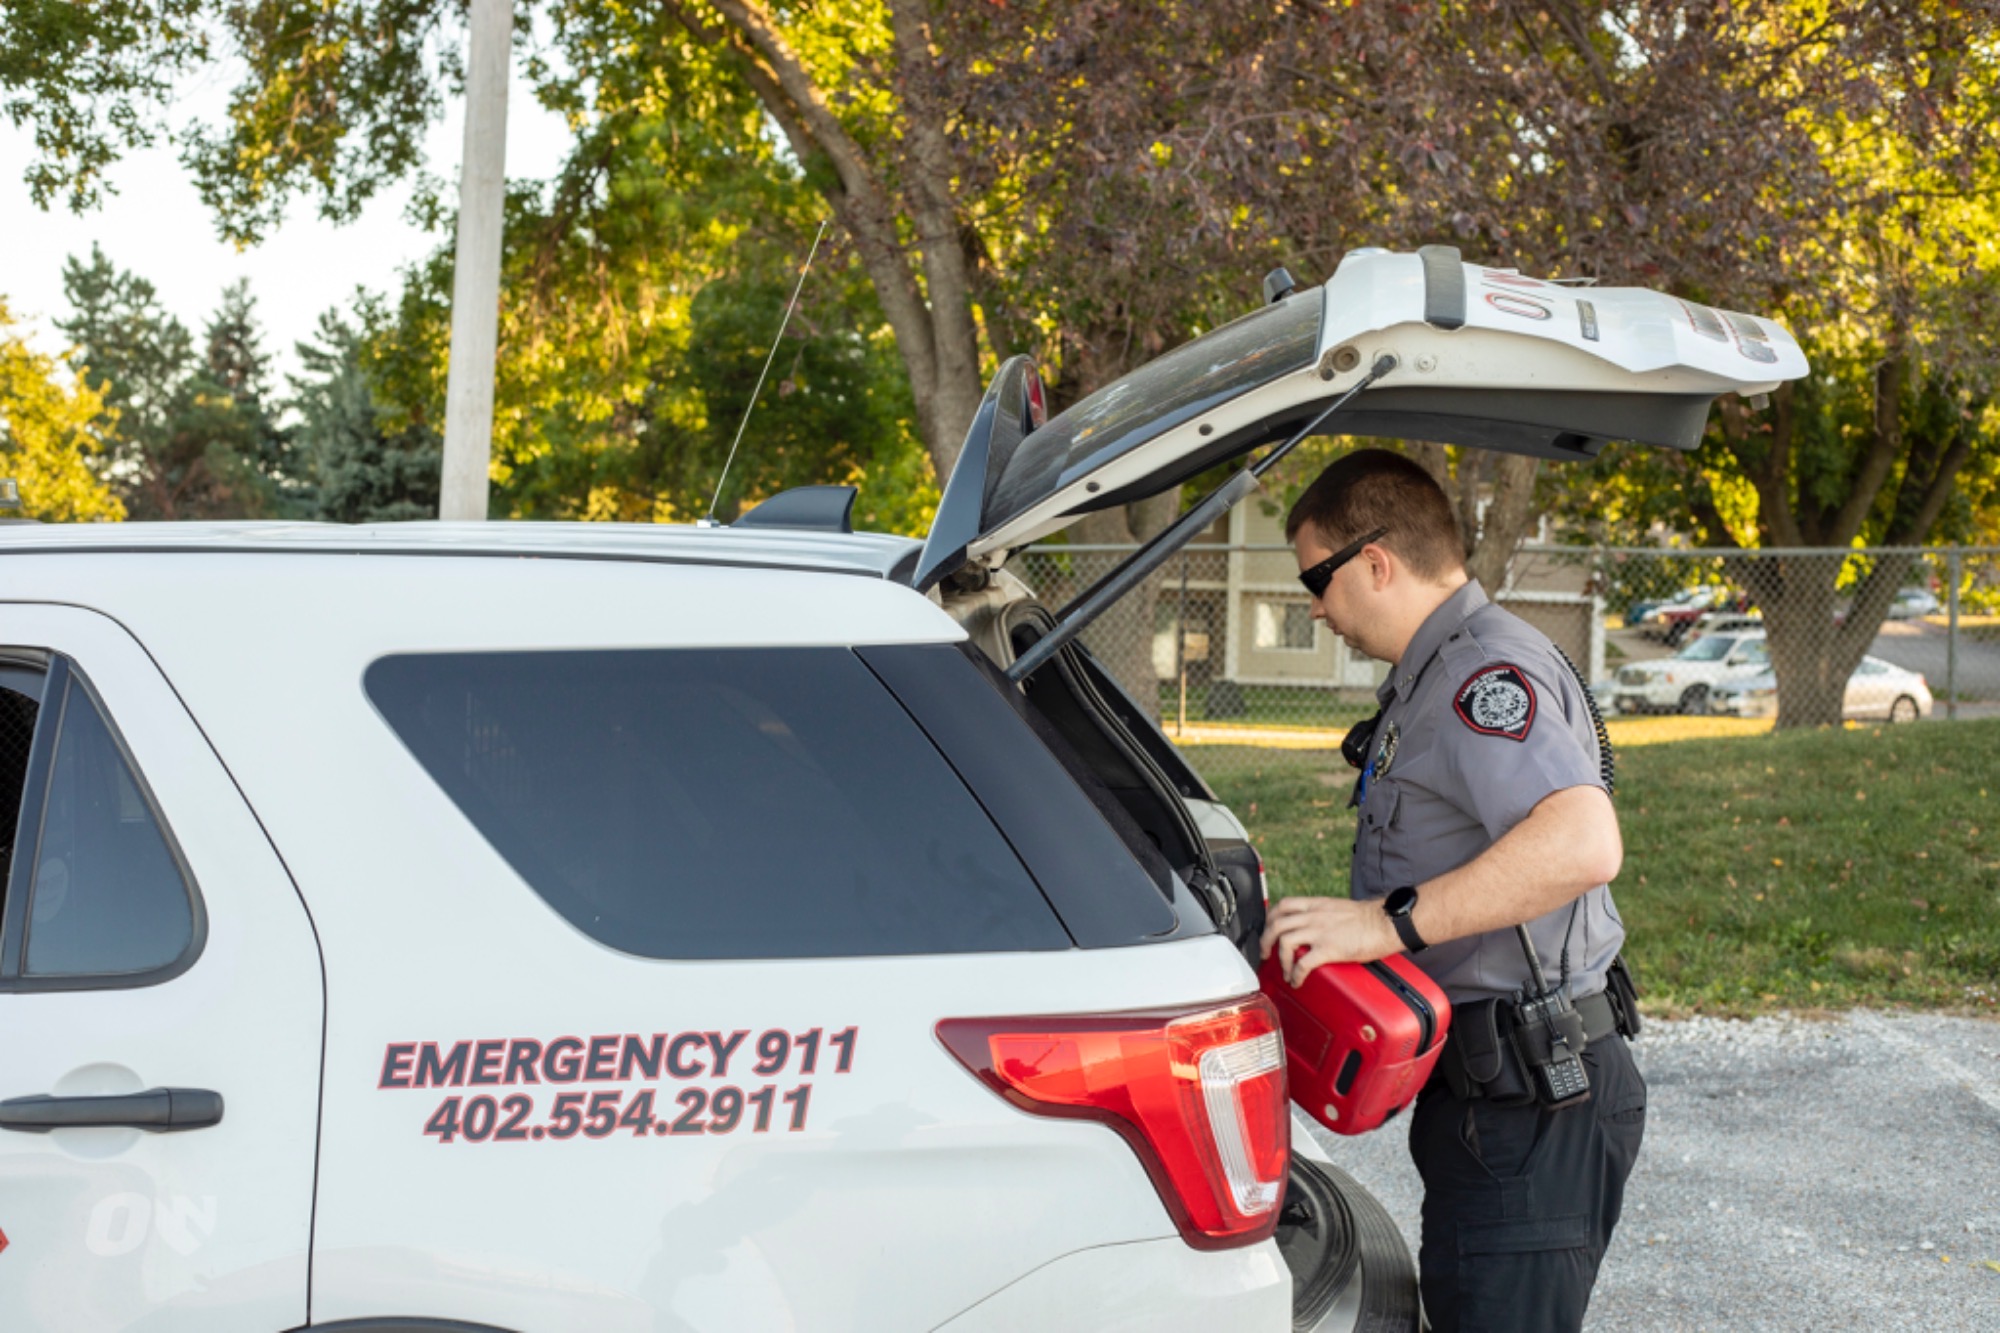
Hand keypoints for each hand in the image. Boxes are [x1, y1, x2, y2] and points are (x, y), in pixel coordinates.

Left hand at [1260, 896, 1400, 985]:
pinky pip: (1302, 962)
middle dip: (1266, 940)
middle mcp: (1314, 916)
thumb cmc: (1370, 918)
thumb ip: (1323, 915)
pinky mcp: (1328, 948)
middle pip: (1276, 923)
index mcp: (1317, 905)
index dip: (1270, 918)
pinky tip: (1297, 981)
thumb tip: (1316, 927)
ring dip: (1280, 959)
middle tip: (1266, 954)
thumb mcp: (1339, 909)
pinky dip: (1295, 974)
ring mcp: (1320, 931)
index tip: (1269, 930)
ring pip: (1284, 941)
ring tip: (1285, 971)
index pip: (1283, 905)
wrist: (1387, 922)